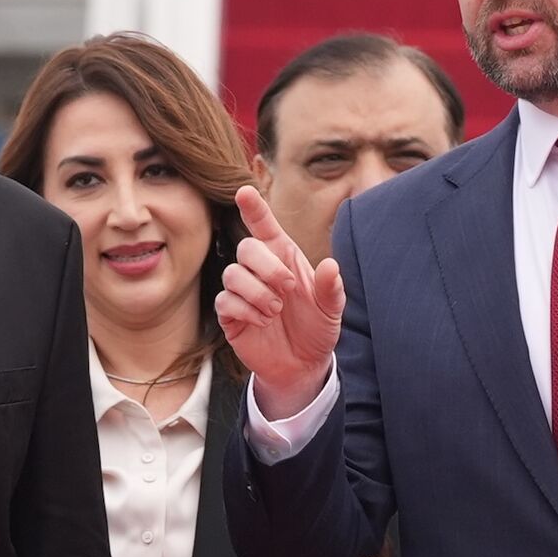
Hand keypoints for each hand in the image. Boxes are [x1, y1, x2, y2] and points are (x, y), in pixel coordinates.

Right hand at [215, 185, 344, 416]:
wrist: (304, 364)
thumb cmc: (317, 329)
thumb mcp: (332, 310)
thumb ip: (331, 288)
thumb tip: (330, 266)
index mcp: (284, 259)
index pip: (264, 227)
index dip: (254, 209)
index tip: (244, 191)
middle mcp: (260, 271)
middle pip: (246, 248)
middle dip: (266, 267)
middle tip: (287, 289)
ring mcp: (243, 291)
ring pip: (232, 274)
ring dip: (258, 292)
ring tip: (276, 311)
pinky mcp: (230, 314)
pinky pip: (225, 301)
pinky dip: (246, 310)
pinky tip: (263, 322)